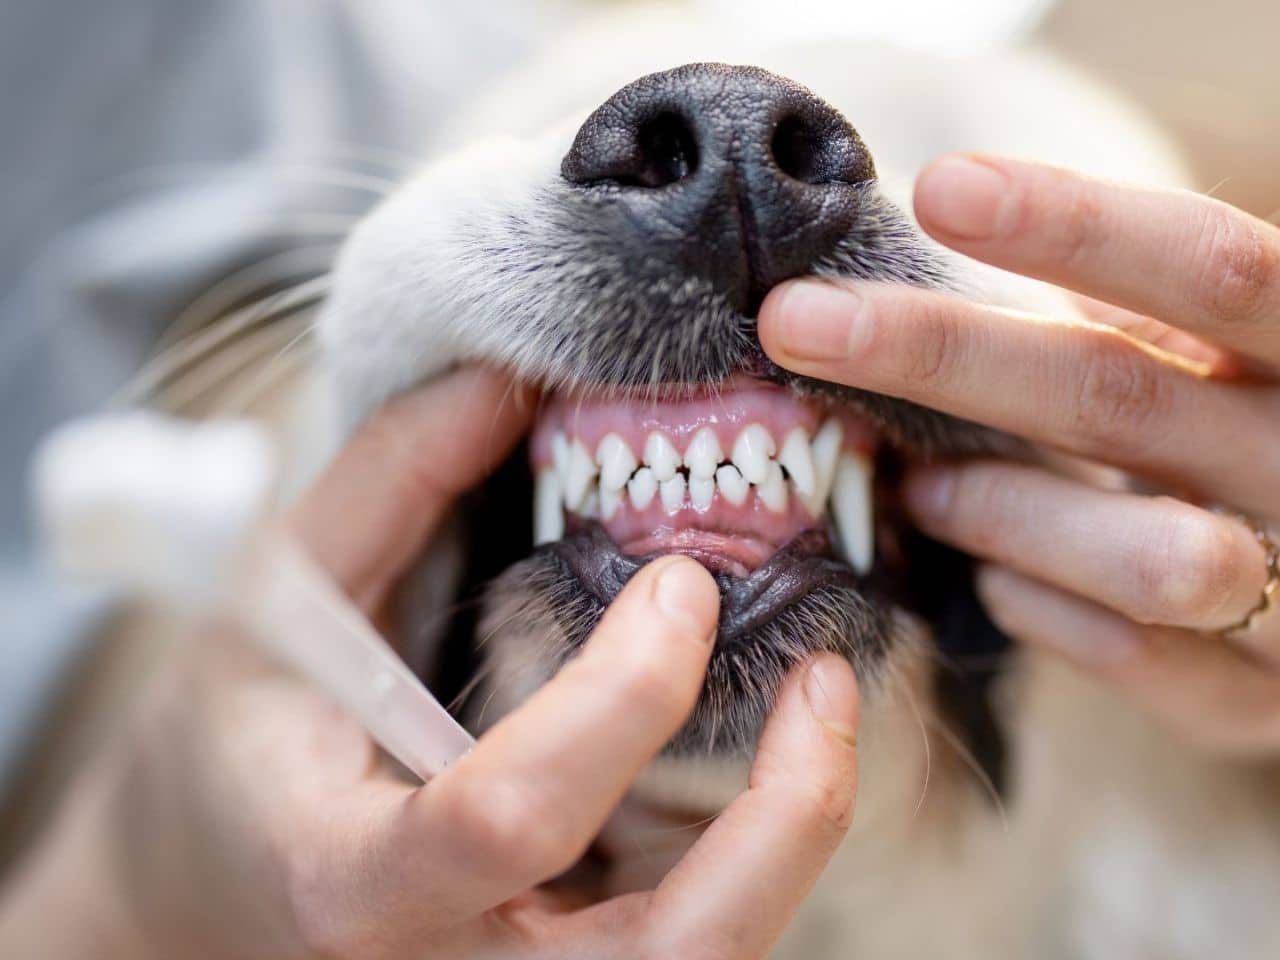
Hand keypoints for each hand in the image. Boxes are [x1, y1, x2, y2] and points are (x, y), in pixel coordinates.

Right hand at [0, 367, 860, 959]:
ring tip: (822, 704)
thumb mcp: (276, 601)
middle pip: (670, 958)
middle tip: (823, 678)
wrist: (220, 878)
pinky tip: (770, 748)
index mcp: (354, 880)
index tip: (682, 582)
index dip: (620, 700)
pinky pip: (696, 933)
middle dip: (782, 823)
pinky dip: (757, 847)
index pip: (507, 820)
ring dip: (793, 841)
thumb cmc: (238, 743)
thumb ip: (389, 484)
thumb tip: (506, 378)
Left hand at [759, 154, 1279, 753]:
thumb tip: (960, 233)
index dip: (1076, 225)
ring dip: (991, 508)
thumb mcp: (1224, 354)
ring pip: (1137, 555)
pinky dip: (1037, 607)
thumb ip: (1140, 313)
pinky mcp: (1259, 697)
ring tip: (909, 488)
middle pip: (1118, 397)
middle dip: (940, 356)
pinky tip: (989, 580)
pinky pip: (1132, 655)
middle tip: (796, 321)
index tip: (936, 189)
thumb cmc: (1254, 433)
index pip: (1213, 268)